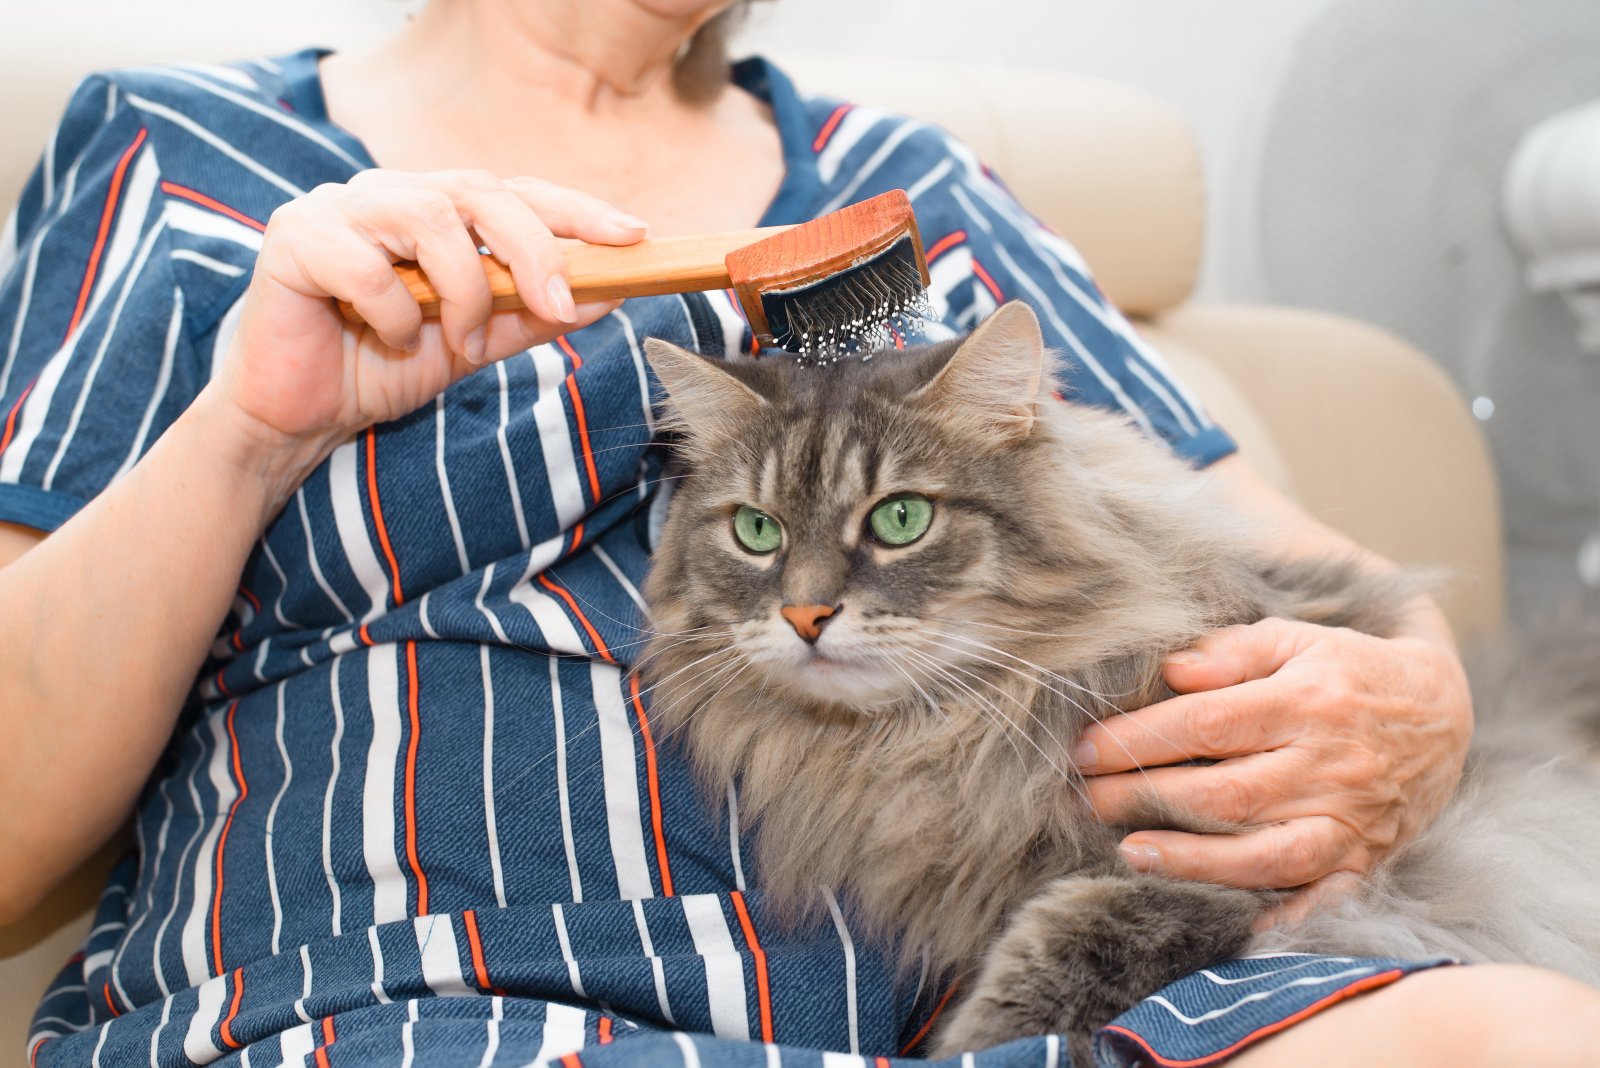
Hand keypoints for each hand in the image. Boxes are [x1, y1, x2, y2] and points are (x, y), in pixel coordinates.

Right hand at [215, 168, 644, 456]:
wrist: (298, 414)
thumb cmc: (381, 365)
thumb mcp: (476, 343)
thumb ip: (534, 314)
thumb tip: (610, 292)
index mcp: (433, 209)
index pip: (514, 192)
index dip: (576, 209)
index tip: (633, 235)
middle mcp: (388, 194)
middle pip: (479, 192)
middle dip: (533, 248)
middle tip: (559, 303)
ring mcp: (338, 209)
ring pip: (430, 219)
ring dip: (463, 292)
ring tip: (457, 344)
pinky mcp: (294, 238)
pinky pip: (367, 264)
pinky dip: (394, 311)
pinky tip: (388, 338)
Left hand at [1073, 617, 1472, 889]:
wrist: (1444, 711)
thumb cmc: (1346, 669)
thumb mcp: (1295, 637)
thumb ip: (1231, 650)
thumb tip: (1169, 671)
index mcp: (1307, 700)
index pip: (1205, 724)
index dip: (1138, 740)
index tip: (1084, 748)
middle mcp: (1330, 765)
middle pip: (1223, 794)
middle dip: (1143, 799)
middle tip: (1085, 802)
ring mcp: (1350, 820)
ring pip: (1264, 855)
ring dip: (1192, 861)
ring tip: (1131, 853)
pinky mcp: (1364, 861)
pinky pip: (1320, 899)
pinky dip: (1279, 918)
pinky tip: (1228, 926)